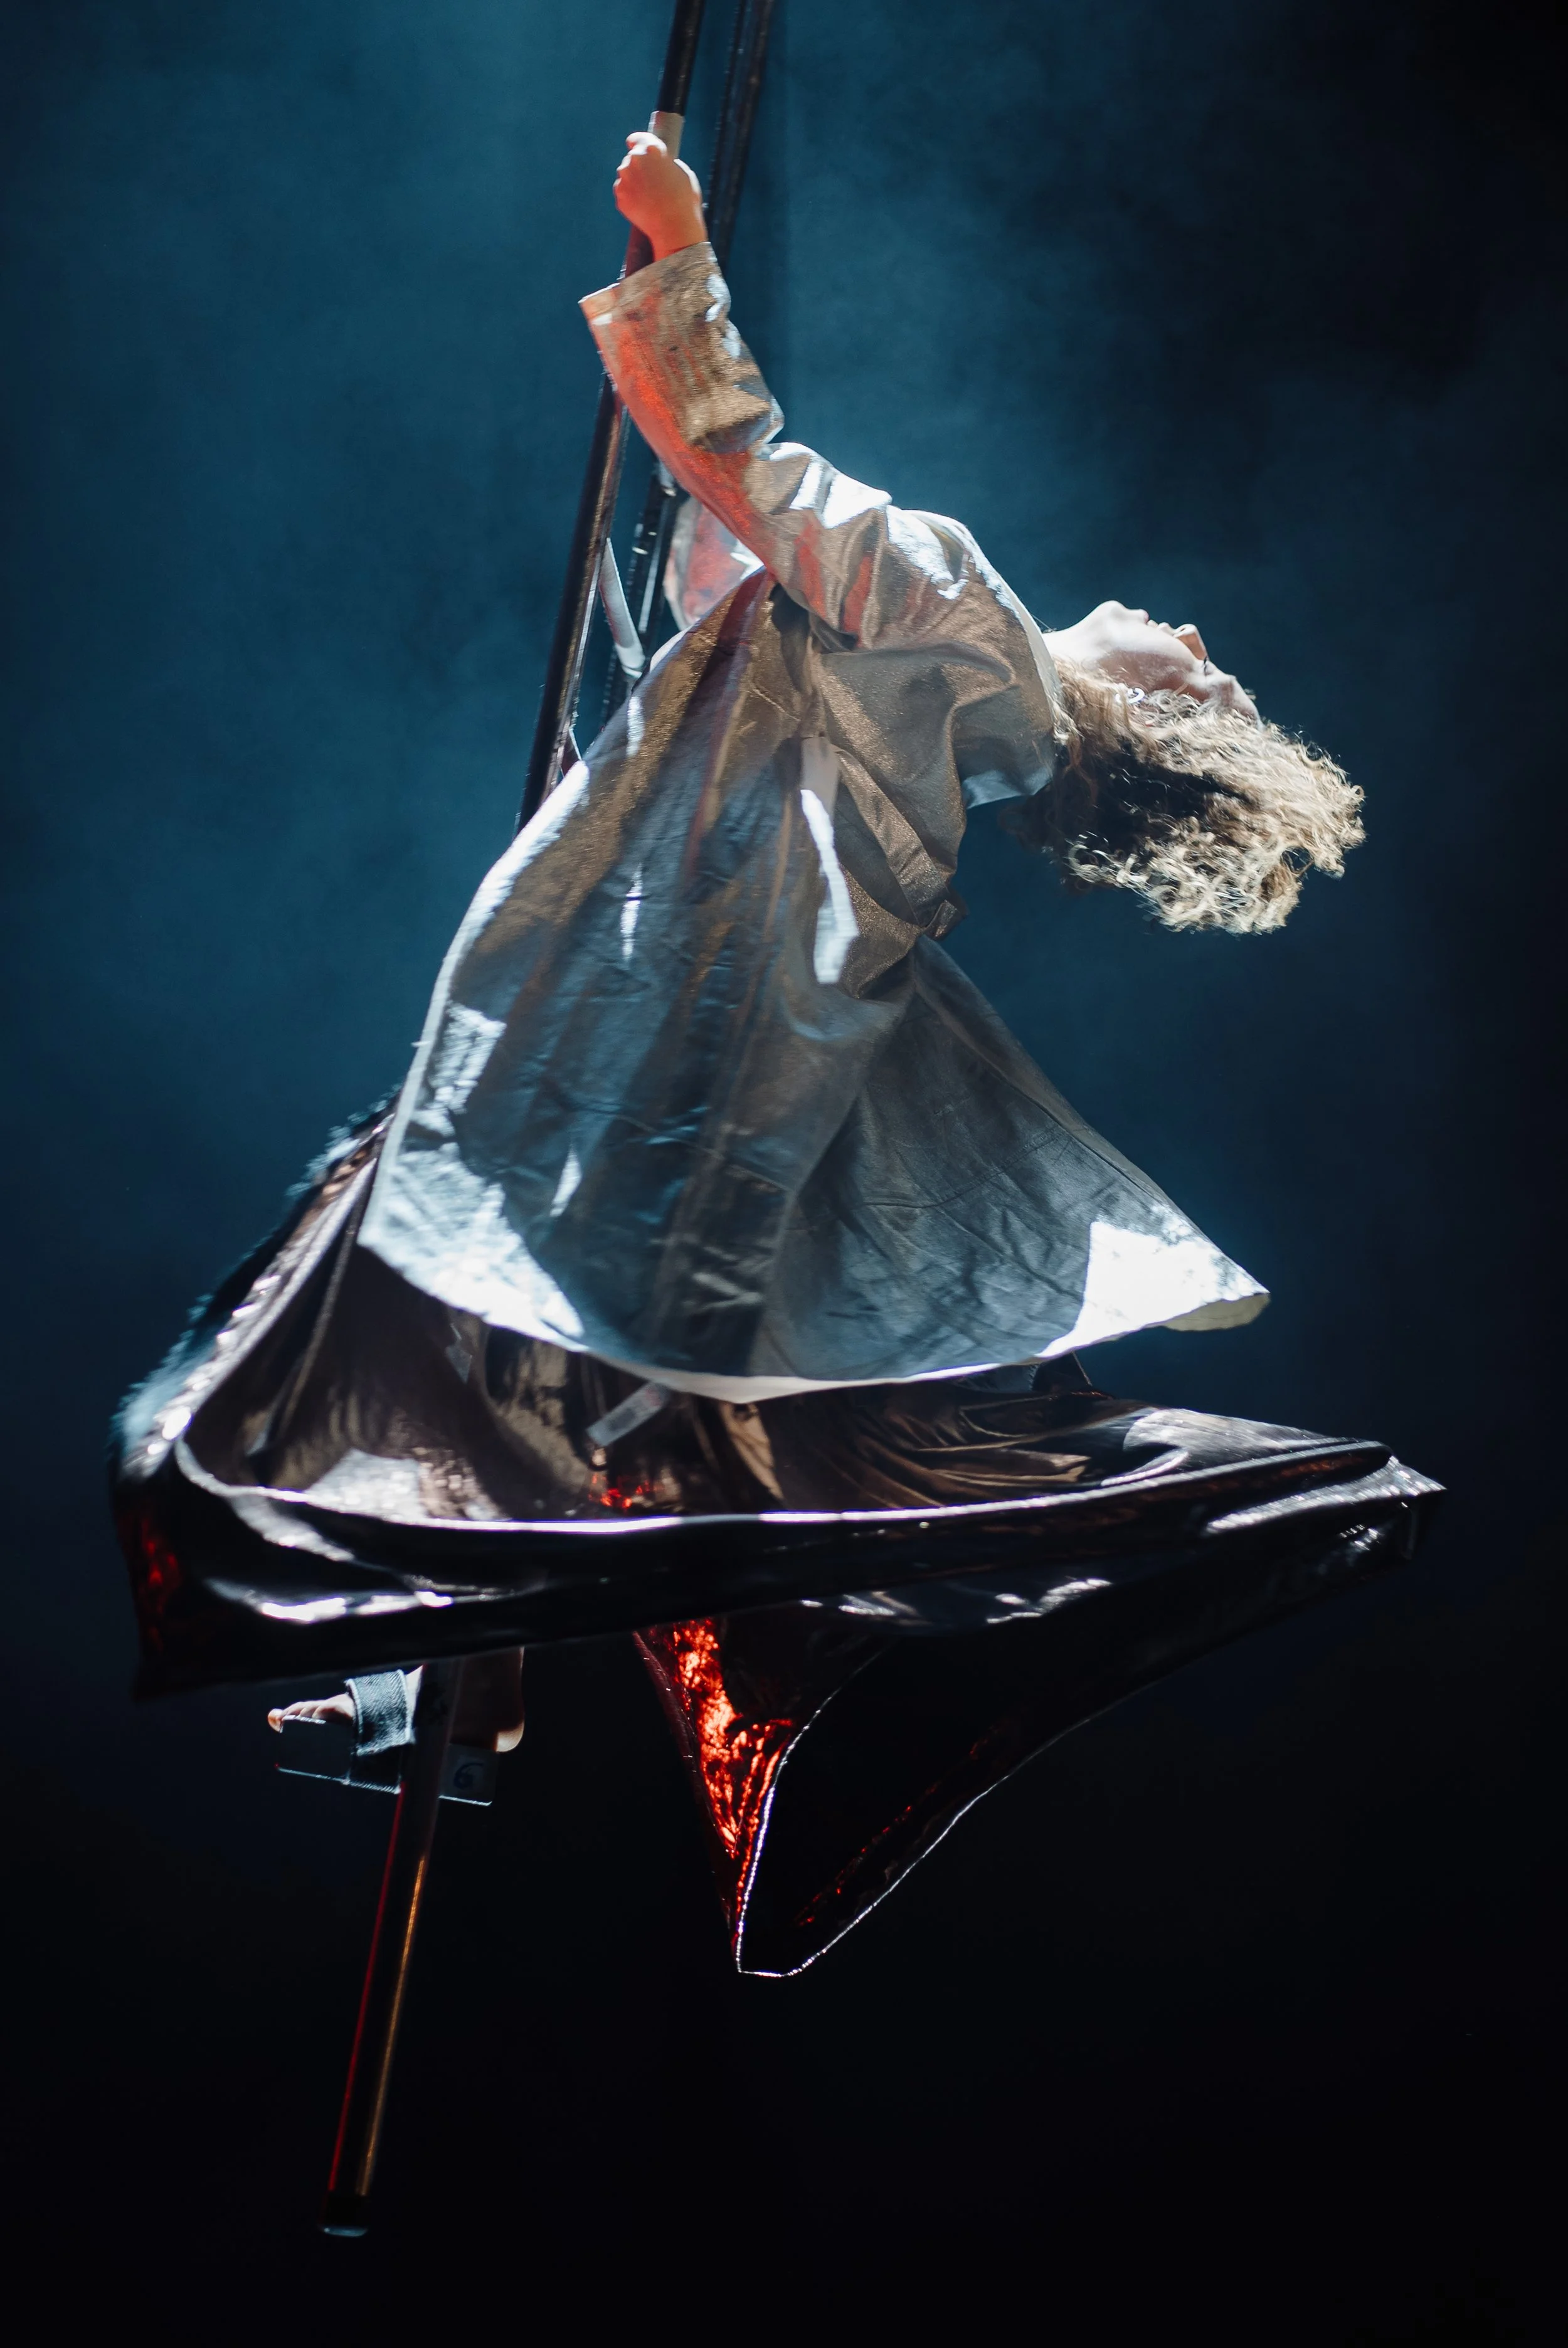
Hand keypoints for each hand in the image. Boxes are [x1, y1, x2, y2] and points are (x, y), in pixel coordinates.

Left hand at [614, 132, 705, 261]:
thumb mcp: (683, 173)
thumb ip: (667, 163)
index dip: (636, 142)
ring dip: (634, 181)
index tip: (633, 144)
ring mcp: (624, 178)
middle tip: (652, 181)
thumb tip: (659, 166)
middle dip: (640, 167)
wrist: (674, 228)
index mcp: (651, 149)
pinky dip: (630, 197)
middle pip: (632, 158)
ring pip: (626, 175)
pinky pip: (623, 192)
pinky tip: (644, 206)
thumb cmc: (684, 200)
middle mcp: (635, 159)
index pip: (637, 138)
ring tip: (649, 197)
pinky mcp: (620, 196)